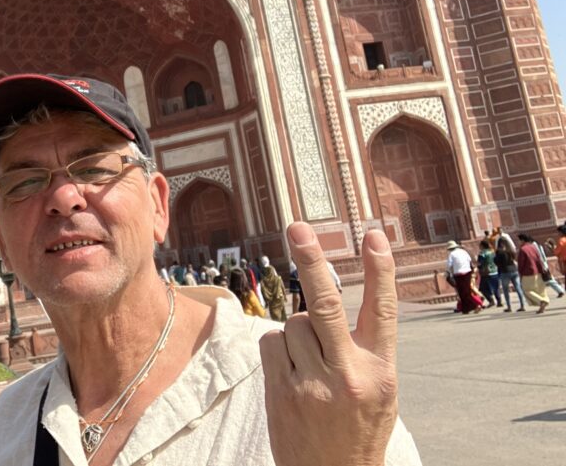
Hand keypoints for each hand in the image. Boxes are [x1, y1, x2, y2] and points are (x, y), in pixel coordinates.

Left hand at [260, 222, 397, 465]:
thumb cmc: (357, 427)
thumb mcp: (379, 390)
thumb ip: (359, 347)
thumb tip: (321, 300)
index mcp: (381, 371)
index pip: (383, 312)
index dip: (380, 271)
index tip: (376, 235)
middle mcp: (349, 375)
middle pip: (326, 305)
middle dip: (312, 262)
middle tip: (298, 227)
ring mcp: (313, 385)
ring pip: (294, 323)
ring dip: (298, 332)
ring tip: (310, 365)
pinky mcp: (282, 393)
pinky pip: (273, 342)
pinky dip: (279, 347)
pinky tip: (290, 372)